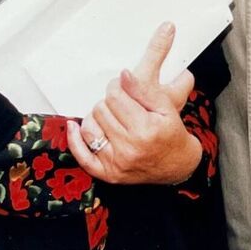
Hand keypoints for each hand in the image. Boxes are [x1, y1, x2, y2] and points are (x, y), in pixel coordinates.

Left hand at [67, 22, 202, 183]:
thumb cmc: (171, 133)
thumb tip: (123, 75)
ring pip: (89, 128)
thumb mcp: (166, 107)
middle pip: (101, 110)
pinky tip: (74, 126)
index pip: (115, 97)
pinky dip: (75, 140)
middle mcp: (129, 148)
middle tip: (119, 102)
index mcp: (145, 129)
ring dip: (96, 117)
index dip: (115, 86)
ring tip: (108, 114)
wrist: (177, 164)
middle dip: (108, 102)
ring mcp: (117, 163)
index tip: (120, 85)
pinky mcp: (108, 174)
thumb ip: (143, 90)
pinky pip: (82, 156)